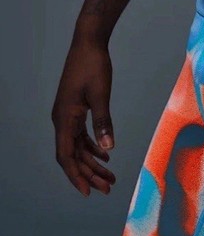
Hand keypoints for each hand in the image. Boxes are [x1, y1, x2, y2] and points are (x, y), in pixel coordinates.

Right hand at [51, 39, 116, 196]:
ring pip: (78, 147)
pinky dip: (92, 146)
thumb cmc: (93, 66)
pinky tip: (105, 154)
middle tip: (107, 188)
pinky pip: (81, 135)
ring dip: (92, 162)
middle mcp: (62, 120)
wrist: (88, 43)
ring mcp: (68, 115)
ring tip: (109, 177)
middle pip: (73, 155)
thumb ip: (103, 122)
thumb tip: (109, 147)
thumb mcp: (100, 94)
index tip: (88, 192)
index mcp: (64, 119)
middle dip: (89, 174)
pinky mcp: (75, 109)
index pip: (66, 156)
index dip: (76, 176)